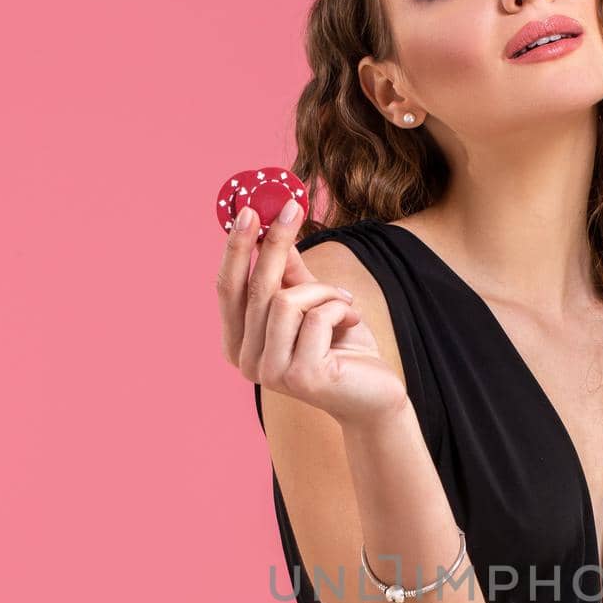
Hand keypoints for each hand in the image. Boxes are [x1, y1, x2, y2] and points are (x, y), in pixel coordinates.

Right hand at [216, 200, 406, 426]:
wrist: (375, 395)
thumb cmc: (342, 350)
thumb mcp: (314, 303)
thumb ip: (289, 273)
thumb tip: (272, 224)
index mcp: (240, 344)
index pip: (228, 288)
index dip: (236, 248)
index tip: (250, 209)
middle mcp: (246, 362)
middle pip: (255, 289)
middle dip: (273, 244)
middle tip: (291, 208)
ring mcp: (270, 373)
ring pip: (287, 301)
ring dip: (323, 291)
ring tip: (345, 302)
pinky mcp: (299, 377)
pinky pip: (315, 318)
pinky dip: (339, 309)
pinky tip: (354, 321)